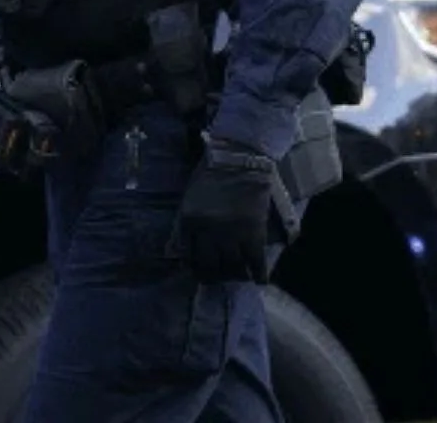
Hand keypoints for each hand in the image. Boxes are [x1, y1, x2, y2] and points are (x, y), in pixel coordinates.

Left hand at [175, 136, 286, 283]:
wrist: (238, 157)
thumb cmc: (210, 174)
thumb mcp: (188, 198)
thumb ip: (183, 225)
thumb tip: (177, 251)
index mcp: (189, 221)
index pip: (190, 256)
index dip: (196, 268)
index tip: (200, 272)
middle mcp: (209, 231)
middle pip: (211, 266)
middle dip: (214, 277)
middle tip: (219, 278)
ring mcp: (232, 233)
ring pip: (233, 267)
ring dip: (235, 276)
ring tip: (238, 276)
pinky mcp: (254, 231)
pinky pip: (256, 260)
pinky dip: (258, 273)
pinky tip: (259, 279)